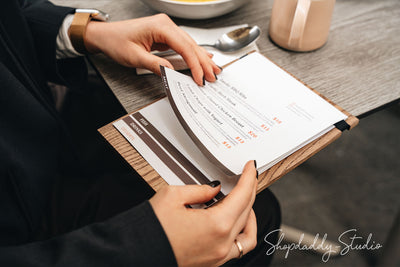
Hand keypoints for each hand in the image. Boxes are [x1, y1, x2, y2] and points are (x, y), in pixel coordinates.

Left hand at [84, 14, 220, 85]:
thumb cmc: (116, 41)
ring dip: (201, 59)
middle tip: (214, 76)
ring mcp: (166, 29)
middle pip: (191, 45)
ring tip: (213, 70)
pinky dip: (193, 55)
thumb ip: (155, 65)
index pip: (184, 47)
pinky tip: (204, 58)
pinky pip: (183, 46)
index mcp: (160, 26)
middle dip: (203, 62)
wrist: (105, 35)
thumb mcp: (134, 57)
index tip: (200, 78)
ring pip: (189, 45)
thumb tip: (172, 73)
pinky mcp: (165, 35)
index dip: (195, 64)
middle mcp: (166, 25)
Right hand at [149, 160, 257, 265]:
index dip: (248, 178)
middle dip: (249, 190)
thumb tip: (214, 189)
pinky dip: (243, 232)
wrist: (136, 252)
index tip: (250, 168)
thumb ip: (200, 190)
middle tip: (247, 178)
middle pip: (247, 211)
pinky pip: (239, 248)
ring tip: (243, 200)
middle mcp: (222, 243)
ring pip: (248, 232)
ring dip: (250, 213)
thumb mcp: (173, 196)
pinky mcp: (213, 262)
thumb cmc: (151, 228)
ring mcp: (219, 256)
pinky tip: (235, 223)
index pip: (242, 196)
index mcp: (216, 225)